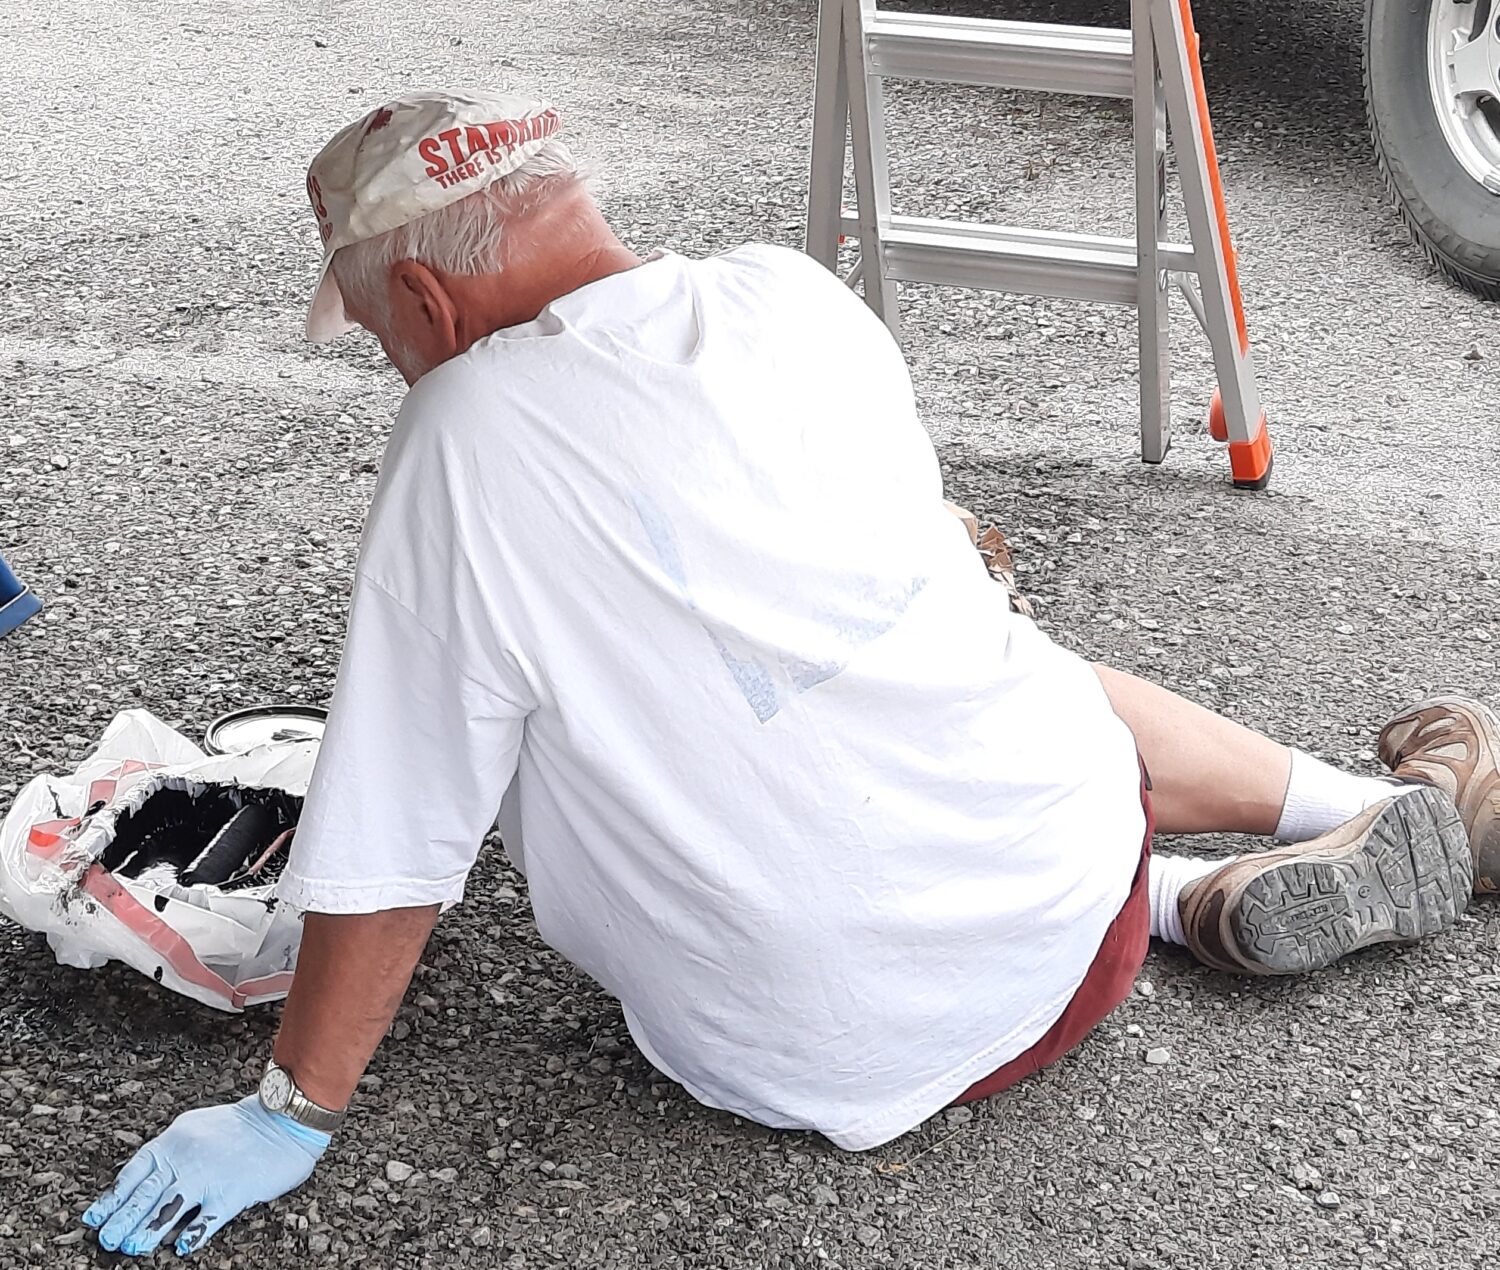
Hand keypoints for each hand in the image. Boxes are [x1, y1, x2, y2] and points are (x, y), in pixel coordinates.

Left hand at [82, 1095, 329, 1256]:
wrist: (284, 1121)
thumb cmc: (241, 1126)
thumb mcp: (196, 1128)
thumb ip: (170, 1152)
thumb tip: (144, 1183)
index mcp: (174, 1141)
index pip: (133, 1173)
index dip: (111, 1198)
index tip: (94, 1218)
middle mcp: (187, 1159)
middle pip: (145, 1195)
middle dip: (122, 1221)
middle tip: (107, 1241)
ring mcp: (209, 1176)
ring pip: (168, 1210)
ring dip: (148, 1232)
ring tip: (133, 1248)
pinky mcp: (233, 1192)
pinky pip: (206, 1220)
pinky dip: (192, 1235)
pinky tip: (181, 1248)